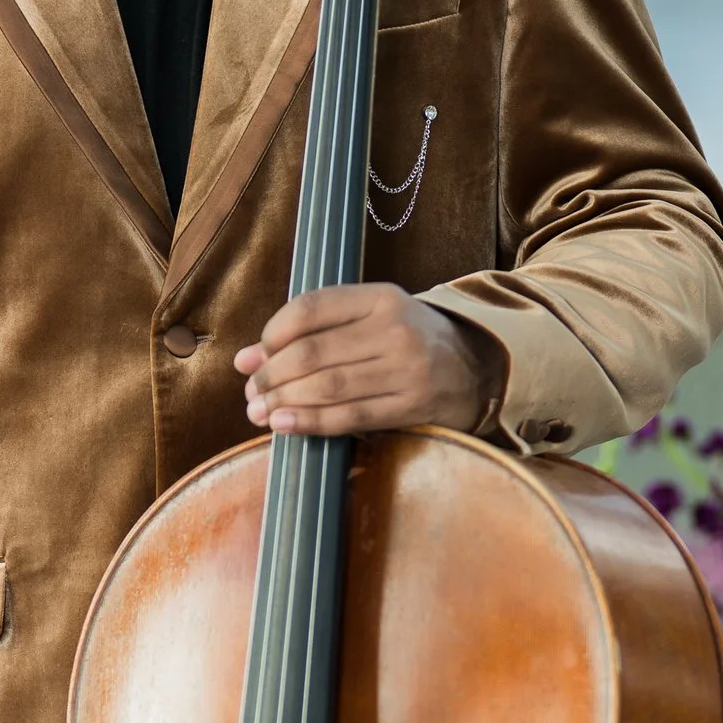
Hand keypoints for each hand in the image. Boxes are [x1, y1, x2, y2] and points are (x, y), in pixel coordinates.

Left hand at [235, 281, 493, 436]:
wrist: (476, 368)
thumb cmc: (407, 341)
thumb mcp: (371, 318)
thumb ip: (314, 331)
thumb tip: (246, 358)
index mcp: (380, 297)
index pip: (309, 310)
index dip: (270, 336)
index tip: (251, 358)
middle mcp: (394, 329)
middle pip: (311, 353)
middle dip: (270, 376)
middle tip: (250, 392)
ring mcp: (406, 369)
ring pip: (327, 387)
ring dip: (283, 402)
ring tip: (258, 412)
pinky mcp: (411, 406)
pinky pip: (349, 417)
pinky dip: (309, 422)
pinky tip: (283, 426)